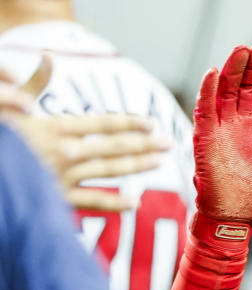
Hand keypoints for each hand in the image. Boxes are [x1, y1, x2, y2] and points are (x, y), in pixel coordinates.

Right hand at [1, 56, 169, 211]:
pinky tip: (134, 203)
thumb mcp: (12, 106)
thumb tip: (48, 56)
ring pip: (108, 171)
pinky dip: (113, 203)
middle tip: (168, 143)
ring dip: (136, 166)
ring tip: (159, 162)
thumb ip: (35, 84)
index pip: (101, 123)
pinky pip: (91, 201)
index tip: (150, 122)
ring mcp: (62, 177)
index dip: (128, 123)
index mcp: (56, 128)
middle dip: (144, 144)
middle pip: (113, 147)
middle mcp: (65, 152)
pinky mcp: (57, 199)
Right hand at [193, 41, 251, 222]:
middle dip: (251, 65)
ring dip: (231, 71)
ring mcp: (222, 129)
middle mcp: (240, 125)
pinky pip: (205, 110)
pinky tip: (214, 73)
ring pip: (225, 92)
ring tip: (240, 51)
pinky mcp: (205, 139)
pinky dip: (208, 91)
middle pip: (244, 86)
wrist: (235, 219)